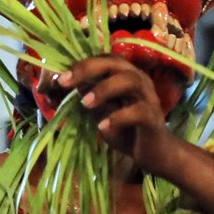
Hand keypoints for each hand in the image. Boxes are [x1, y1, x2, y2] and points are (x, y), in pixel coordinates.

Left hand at [58, 56, 180, 176]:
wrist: (154, 154)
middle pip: (116, 64)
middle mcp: (139, 80)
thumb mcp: (100, 112)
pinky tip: (102, 126)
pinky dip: (119, 117)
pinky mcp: (154, 118)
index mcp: (126, 75)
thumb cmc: (125, 129)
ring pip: (131, 81)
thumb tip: (62, 83)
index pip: (105, 59)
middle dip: (88, 69)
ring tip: (85, 103)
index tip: (59, 77)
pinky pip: (139, 111)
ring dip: (105, 89)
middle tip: (65, 82)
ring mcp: (149, 98)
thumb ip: (87, 96)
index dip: (81, 64)